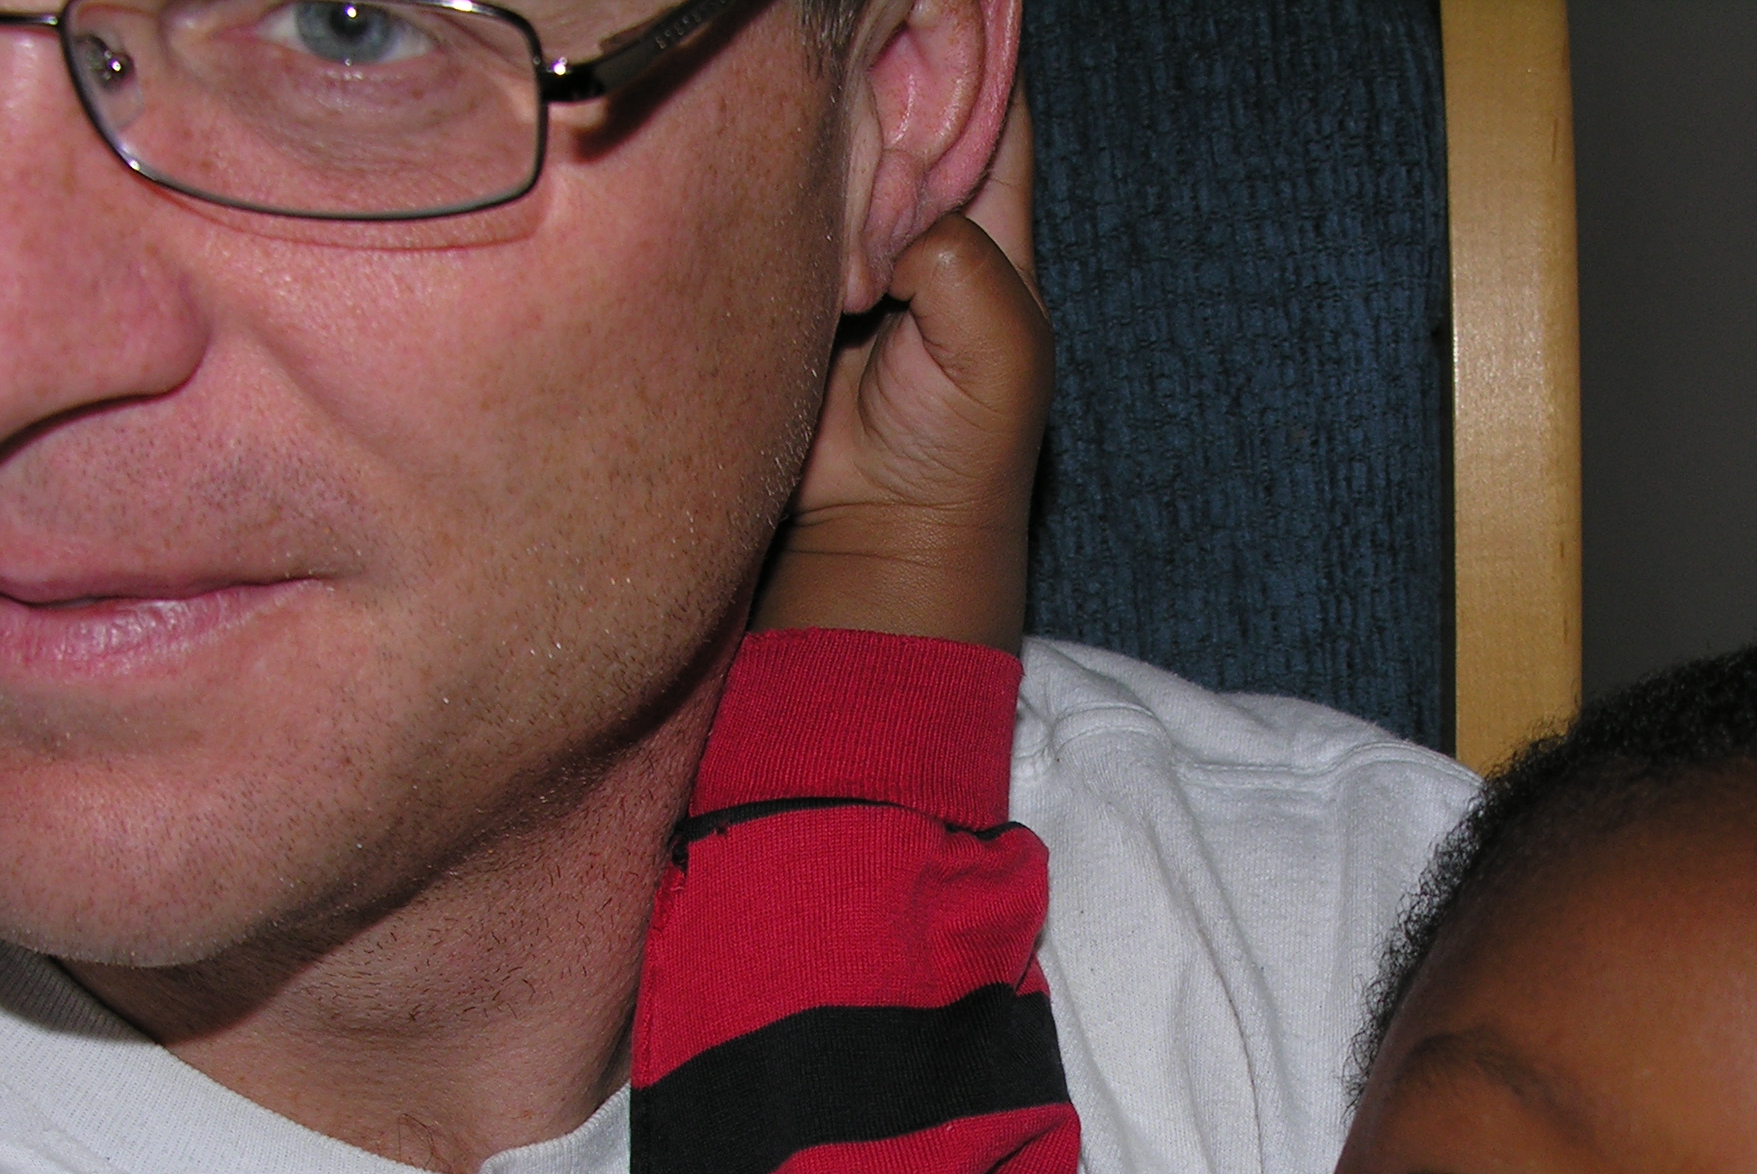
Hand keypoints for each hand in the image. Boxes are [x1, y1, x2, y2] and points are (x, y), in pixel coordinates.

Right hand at [754, 94, 1051, 649]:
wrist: (873, 539)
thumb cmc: (961, 456)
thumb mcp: (1000, 344)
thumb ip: (957, 253)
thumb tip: (885, 207)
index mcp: (994, 226)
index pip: (990, 103)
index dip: (966, 49)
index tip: (922, 17)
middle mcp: (921, 223)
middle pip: (901, 107)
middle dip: (876, 75)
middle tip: (837, 54)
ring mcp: (849, 249)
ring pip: (832, 148)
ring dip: (816, 130)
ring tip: (796, 107)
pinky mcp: (787, 277)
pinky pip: (772, 204)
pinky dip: (765, 184)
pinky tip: (756, 168)